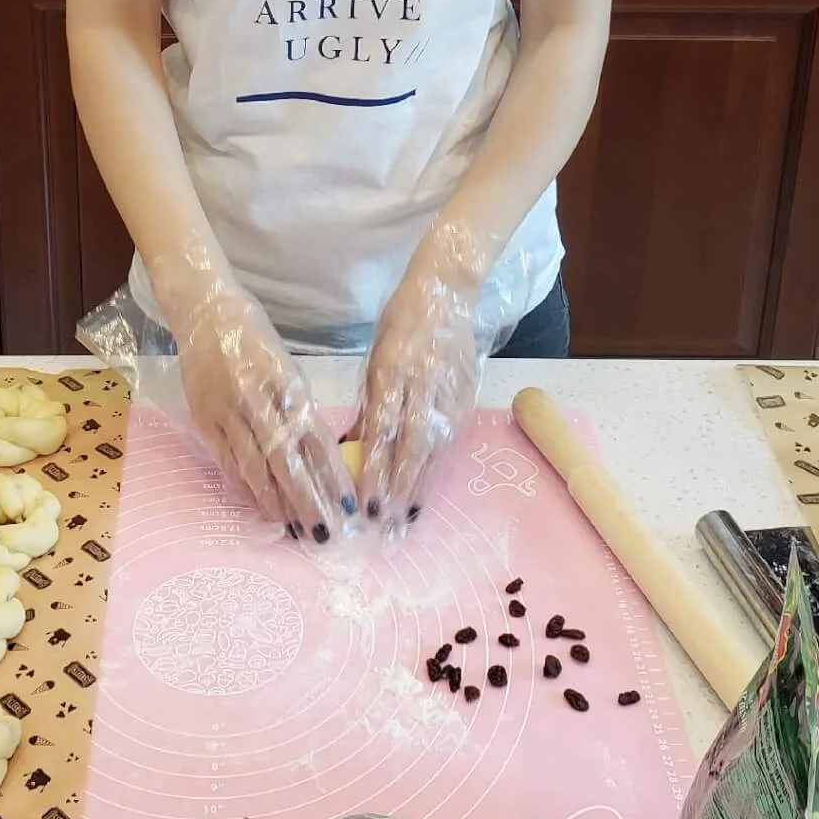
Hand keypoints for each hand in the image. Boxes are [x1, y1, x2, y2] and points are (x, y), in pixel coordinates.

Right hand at [163, 269, 352, 539]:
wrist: (206, 312)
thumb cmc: (254, 337)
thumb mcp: (287, 365)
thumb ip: (298, 407)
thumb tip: (319, 453)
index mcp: (290, 386)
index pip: (317, 441)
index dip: (334, 477)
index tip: (350, 506)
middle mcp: (261, 402)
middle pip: (288, 462)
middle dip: (308, 501)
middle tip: (323, 534)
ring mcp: (230, 413)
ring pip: (256, 467)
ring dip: (276, 502)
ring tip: (293, 530)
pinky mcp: (205, 420)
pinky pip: (227, 462)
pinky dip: (244, 488)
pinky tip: (258, 508)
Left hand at [356, 223, 490, 528]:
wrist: (447, 291)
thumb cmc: (400, 324)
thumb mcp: (374, 359)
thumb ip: (367, 406)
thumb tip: (351, 451)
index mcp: (392, 372)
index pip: (382, 430)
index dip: (374, 469)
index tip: (363, 503)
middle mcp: (422, 386)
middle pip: (411, 447)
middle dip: (397, 490)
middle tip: (384, 526)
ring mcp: (449, 392)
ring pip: (434, 449)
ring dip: (418, 488)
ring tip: (404, 520)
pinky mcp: (467, 397)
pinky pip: (450, 441)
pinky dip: (437, 470)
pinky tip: (425, 493)